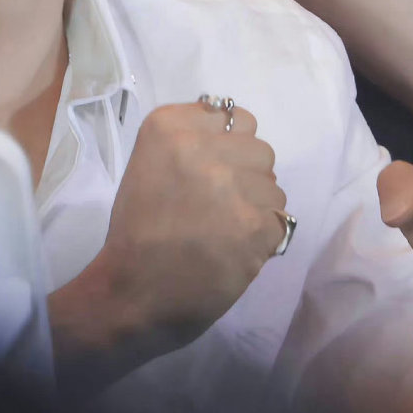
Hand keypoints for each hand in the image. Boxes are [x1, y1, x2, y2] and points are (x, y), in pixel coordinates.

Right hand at [48, 100, 286, 379]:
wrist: (132, 293)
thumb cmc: (137, 231)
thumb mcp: (149, 165)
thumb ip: (192, 142)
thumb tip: (237, 138)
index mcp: (168, 126)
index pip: (234, 118)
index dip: (228, 147)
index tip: (210, 171)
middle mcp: (201, 147)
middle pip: (259, 150)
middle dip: (246, 177)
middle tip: (218, 206)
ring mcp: (230, 185)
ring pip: (273, 187)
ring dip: (256, 209)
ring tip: (223, 232)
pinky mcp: (254, 225)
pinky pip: (280, 221)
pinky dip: (262, 239)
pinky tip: (232, 251)